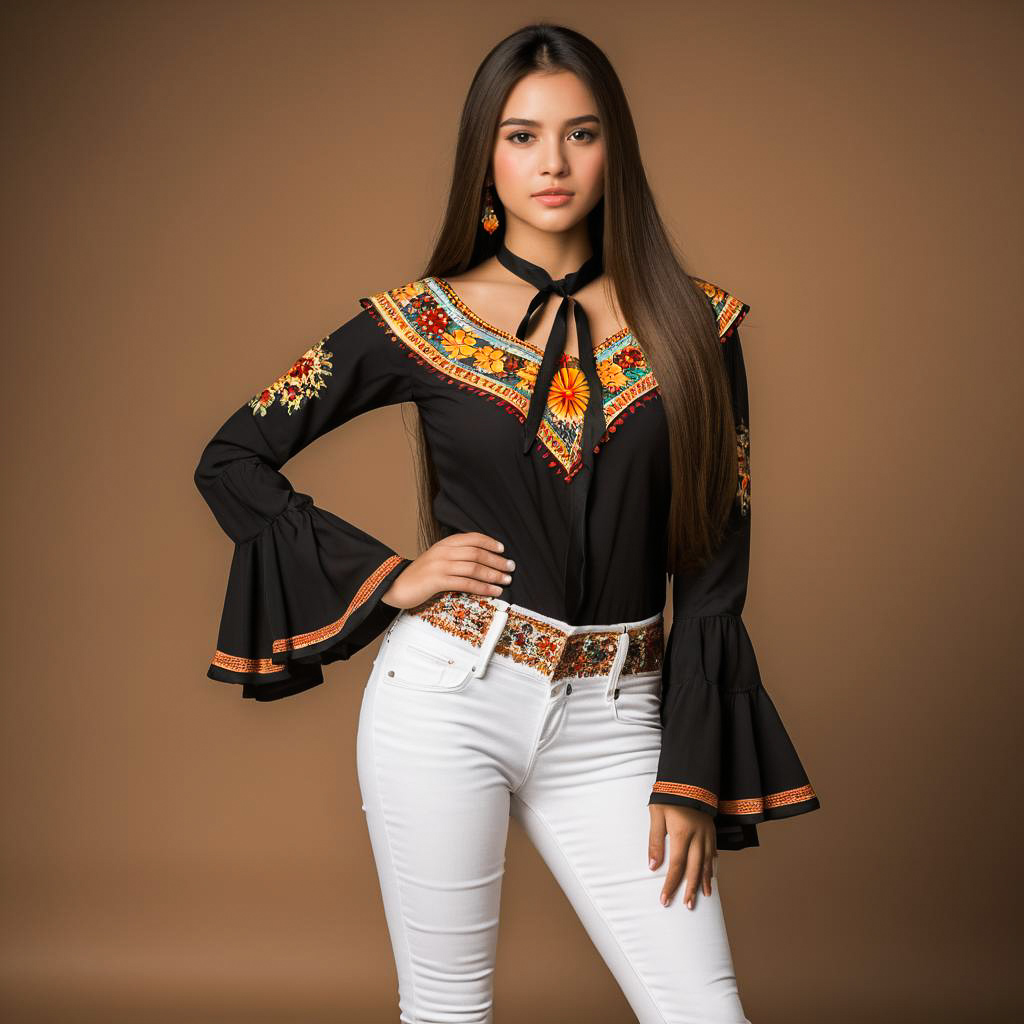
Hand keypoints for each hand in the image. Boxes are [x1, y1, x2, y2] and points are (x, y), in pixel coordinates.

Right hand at [380, 532, 514, 608]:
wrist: (395, 585)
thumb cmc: (419, 575)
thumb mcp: (437, 559)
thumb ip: (455, 556)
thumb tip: (480, 560)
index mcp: (444, 544)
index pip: (472, 538)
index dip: (489, 542)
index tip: (503, 549)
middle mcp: (443, 552)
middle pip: (476, 553)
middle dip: (497, 560)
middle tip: (511, 567)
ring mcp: (440, 565)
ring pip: (473, 567)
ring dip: (493, 574)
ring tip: (506, 580)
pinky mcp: (437, 581)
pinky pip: (466, 583)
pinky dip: (483, 587)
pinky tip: (493, 591)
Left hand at [648, 803, 716, 908]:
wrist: (688, 780)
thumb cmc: (668, 797)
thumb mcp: (656, 815)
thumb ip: (655, 841)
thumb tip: (653, 866)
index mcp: (682, 834)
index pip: (676, 866)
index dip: (671, 885)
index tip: (665, 900)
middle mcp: (698, 837)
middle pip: (694, 869)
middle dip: (690, 889)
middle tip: (686, 906)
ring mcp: (707, 835)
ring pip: (707, 863)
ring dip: (704, 881)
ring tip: (703, 897)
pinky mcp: (712, 831)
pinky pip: (714, 853)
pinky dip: (712, 867)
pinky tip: (711, 876)